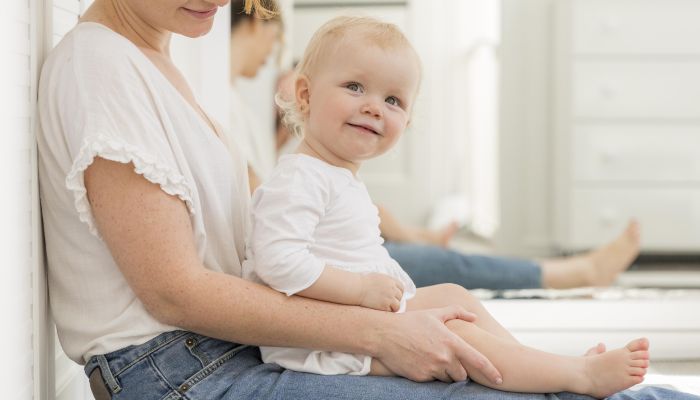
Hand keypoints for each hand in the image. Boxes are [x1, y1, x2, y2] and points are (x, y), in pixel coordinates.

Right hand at [358, 272, 403, 311]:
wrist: (357, 288)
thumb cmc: (363, 282)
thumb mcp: (377, 277)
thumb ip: (386, 282)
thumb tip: (390, 287)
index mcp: (390, 280)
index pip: (401, 287)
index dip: (398, 292)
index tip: (394, 295)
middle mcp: (392, 288)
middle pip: (400, 296)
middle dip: (395, 299)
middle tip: (387, 302)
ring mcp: (389, 297)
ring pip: (397, 305)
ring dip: (392, 307)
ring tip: (385, 307)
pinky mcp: (384, 305)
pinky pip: (390, 311)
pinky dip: (387, 311)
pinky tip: (380, 309)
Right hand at [373, 305, 501, 383]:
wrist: (384, 334)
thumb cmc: (411, 322)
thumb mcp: (434, 313)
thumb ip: (457, 312)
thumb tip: (474, 317)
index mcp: (451, 342)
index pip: (478, 361)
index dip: (491, 371)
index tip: (500, 379)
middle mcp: (444, 357)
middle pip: (462, 374)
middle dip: (459, 370)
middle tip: (448, 360)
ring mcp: (432, 369)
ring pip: (447, 379)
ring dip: (444, 373)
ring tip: (432, 359)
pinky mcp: (420, 377)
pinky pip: (432, 380)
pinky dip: (430, 374)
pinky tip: (421, 362)